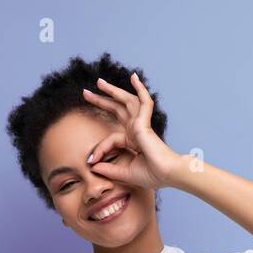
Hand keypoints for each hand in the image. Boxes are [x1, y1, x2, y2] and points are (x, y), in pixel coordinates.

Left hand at [81, 71, 184, 190]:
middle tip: (86, 93)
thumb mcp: (125, 173)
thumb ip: (109, 169)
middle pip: (118, 109)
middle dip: (101, 100)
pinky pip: (144, 101)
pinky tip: (133, 77)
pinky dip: (140, 89)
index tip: (91, 161)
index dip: (99, 149)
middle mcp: (137, 130)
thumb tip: (92, 165)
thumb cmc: (152, 175)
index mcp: (134, 140)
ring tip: (99, 82)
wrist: (167, 175)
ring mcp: (141, 125)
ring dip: (113, 90)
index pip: (111, 138)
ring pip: (126, 101)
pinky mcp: (144, 123)